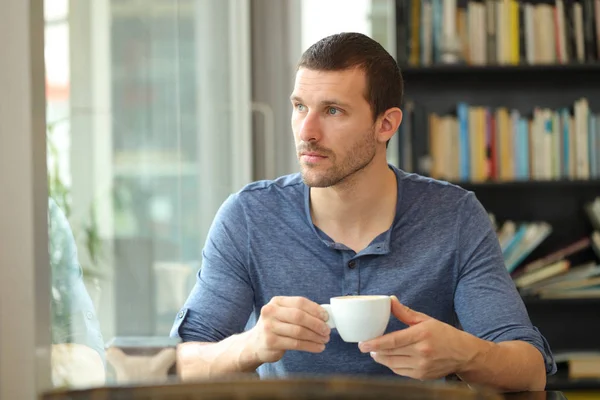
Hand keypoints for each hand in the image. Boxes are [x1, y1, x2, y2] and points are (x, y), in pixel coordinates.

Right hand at [247, 296, 330, 363]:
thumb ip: (300, 312)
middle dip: (317, 324)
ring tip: (325, 340)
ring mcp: (269, 327)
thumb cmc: (275, 327)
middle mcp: (270, 312)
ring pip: (299, 332)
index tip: (326, 317)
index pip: (300, 302)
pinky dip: (310, 346)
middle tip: (327, 331)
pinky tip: (318, 347)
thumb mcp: (283, 315)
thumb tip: (324, 317)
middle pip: (299, 316)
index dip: (315, 309)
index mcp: (276, 302)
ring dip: (315, 337)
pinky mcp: (271, 342)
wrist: (255, 344)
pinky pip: (296, 344)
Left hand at [358, 296, 478, 379]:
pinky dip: (391, 365)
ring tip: (375, 352)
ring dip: (381, 358)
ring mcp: (422, 366)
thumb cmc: (445, 334)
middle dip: (374, 350)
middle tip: (366, 346)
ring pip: (392, 364)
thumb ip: (405, 312)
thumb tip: (390, 300)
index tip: (363, 344)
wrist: (464, 355)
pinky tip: (389, 358)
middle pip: (390, 353)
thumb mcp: (425, 320)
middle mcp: (422, 352)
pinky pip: (400, 371)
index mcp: (422, 334)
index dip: (375, 343)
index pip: (393, 340)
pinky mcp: (422, 376)